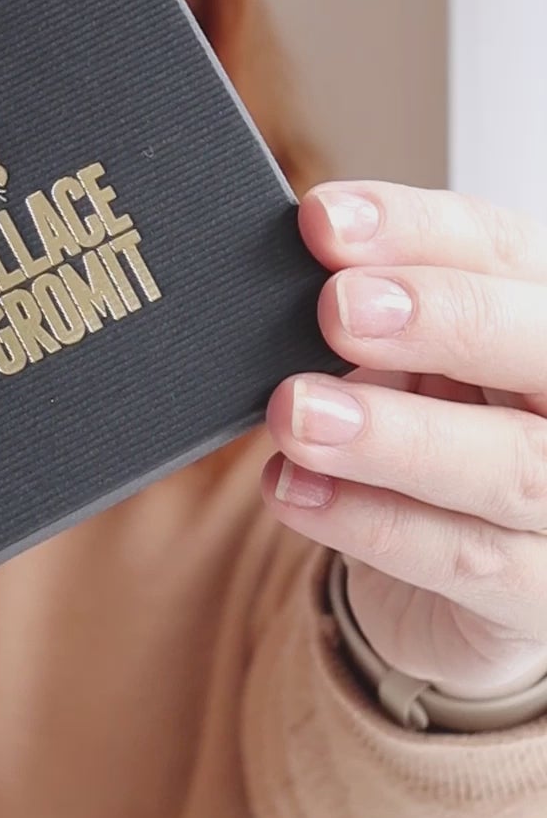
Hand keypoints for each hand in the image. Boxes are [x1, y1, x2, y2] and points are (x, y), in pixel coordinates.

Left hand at [262, 182, 546, 699]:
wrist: (472, 575)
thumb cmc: (444, 431)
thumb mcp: (415, 358)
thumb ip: (374, 315)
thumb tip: (299, 274)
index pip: (507, 252)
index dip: (419, 230)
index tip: (324, 221)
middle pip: (540, 346)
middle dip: (441, 320)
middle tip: (338, 309)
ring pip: (511, 467)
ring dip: (395, 437)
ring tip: (297, 413)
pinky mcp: (539, 596)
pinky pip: (463, 559)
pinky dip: (372, 522)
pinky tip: (295, 492)